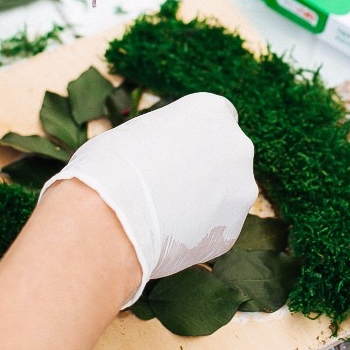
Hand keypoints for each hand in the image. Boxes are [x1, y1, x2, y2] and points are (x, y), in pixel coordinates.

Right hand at [42, 93, 257, 305]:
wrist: (109, 218)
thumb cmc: (109, 167)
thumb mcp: (135, 133)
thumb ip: (163, 141)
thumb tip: (159, 154)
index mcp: (212, 111)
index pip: (215, 122)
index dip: (194, 141)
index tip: (175, 155)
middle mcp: (237, 146)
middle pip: (226, 159)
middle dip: (205, 172)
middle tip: (169, 188)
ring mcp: (240, 189)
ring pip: (225, 197)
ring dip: (204, 205)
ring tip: (163, 217)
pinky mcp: (231, 231)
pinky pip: (215, 230)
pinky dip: (196, 235)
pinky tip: (167, 238)